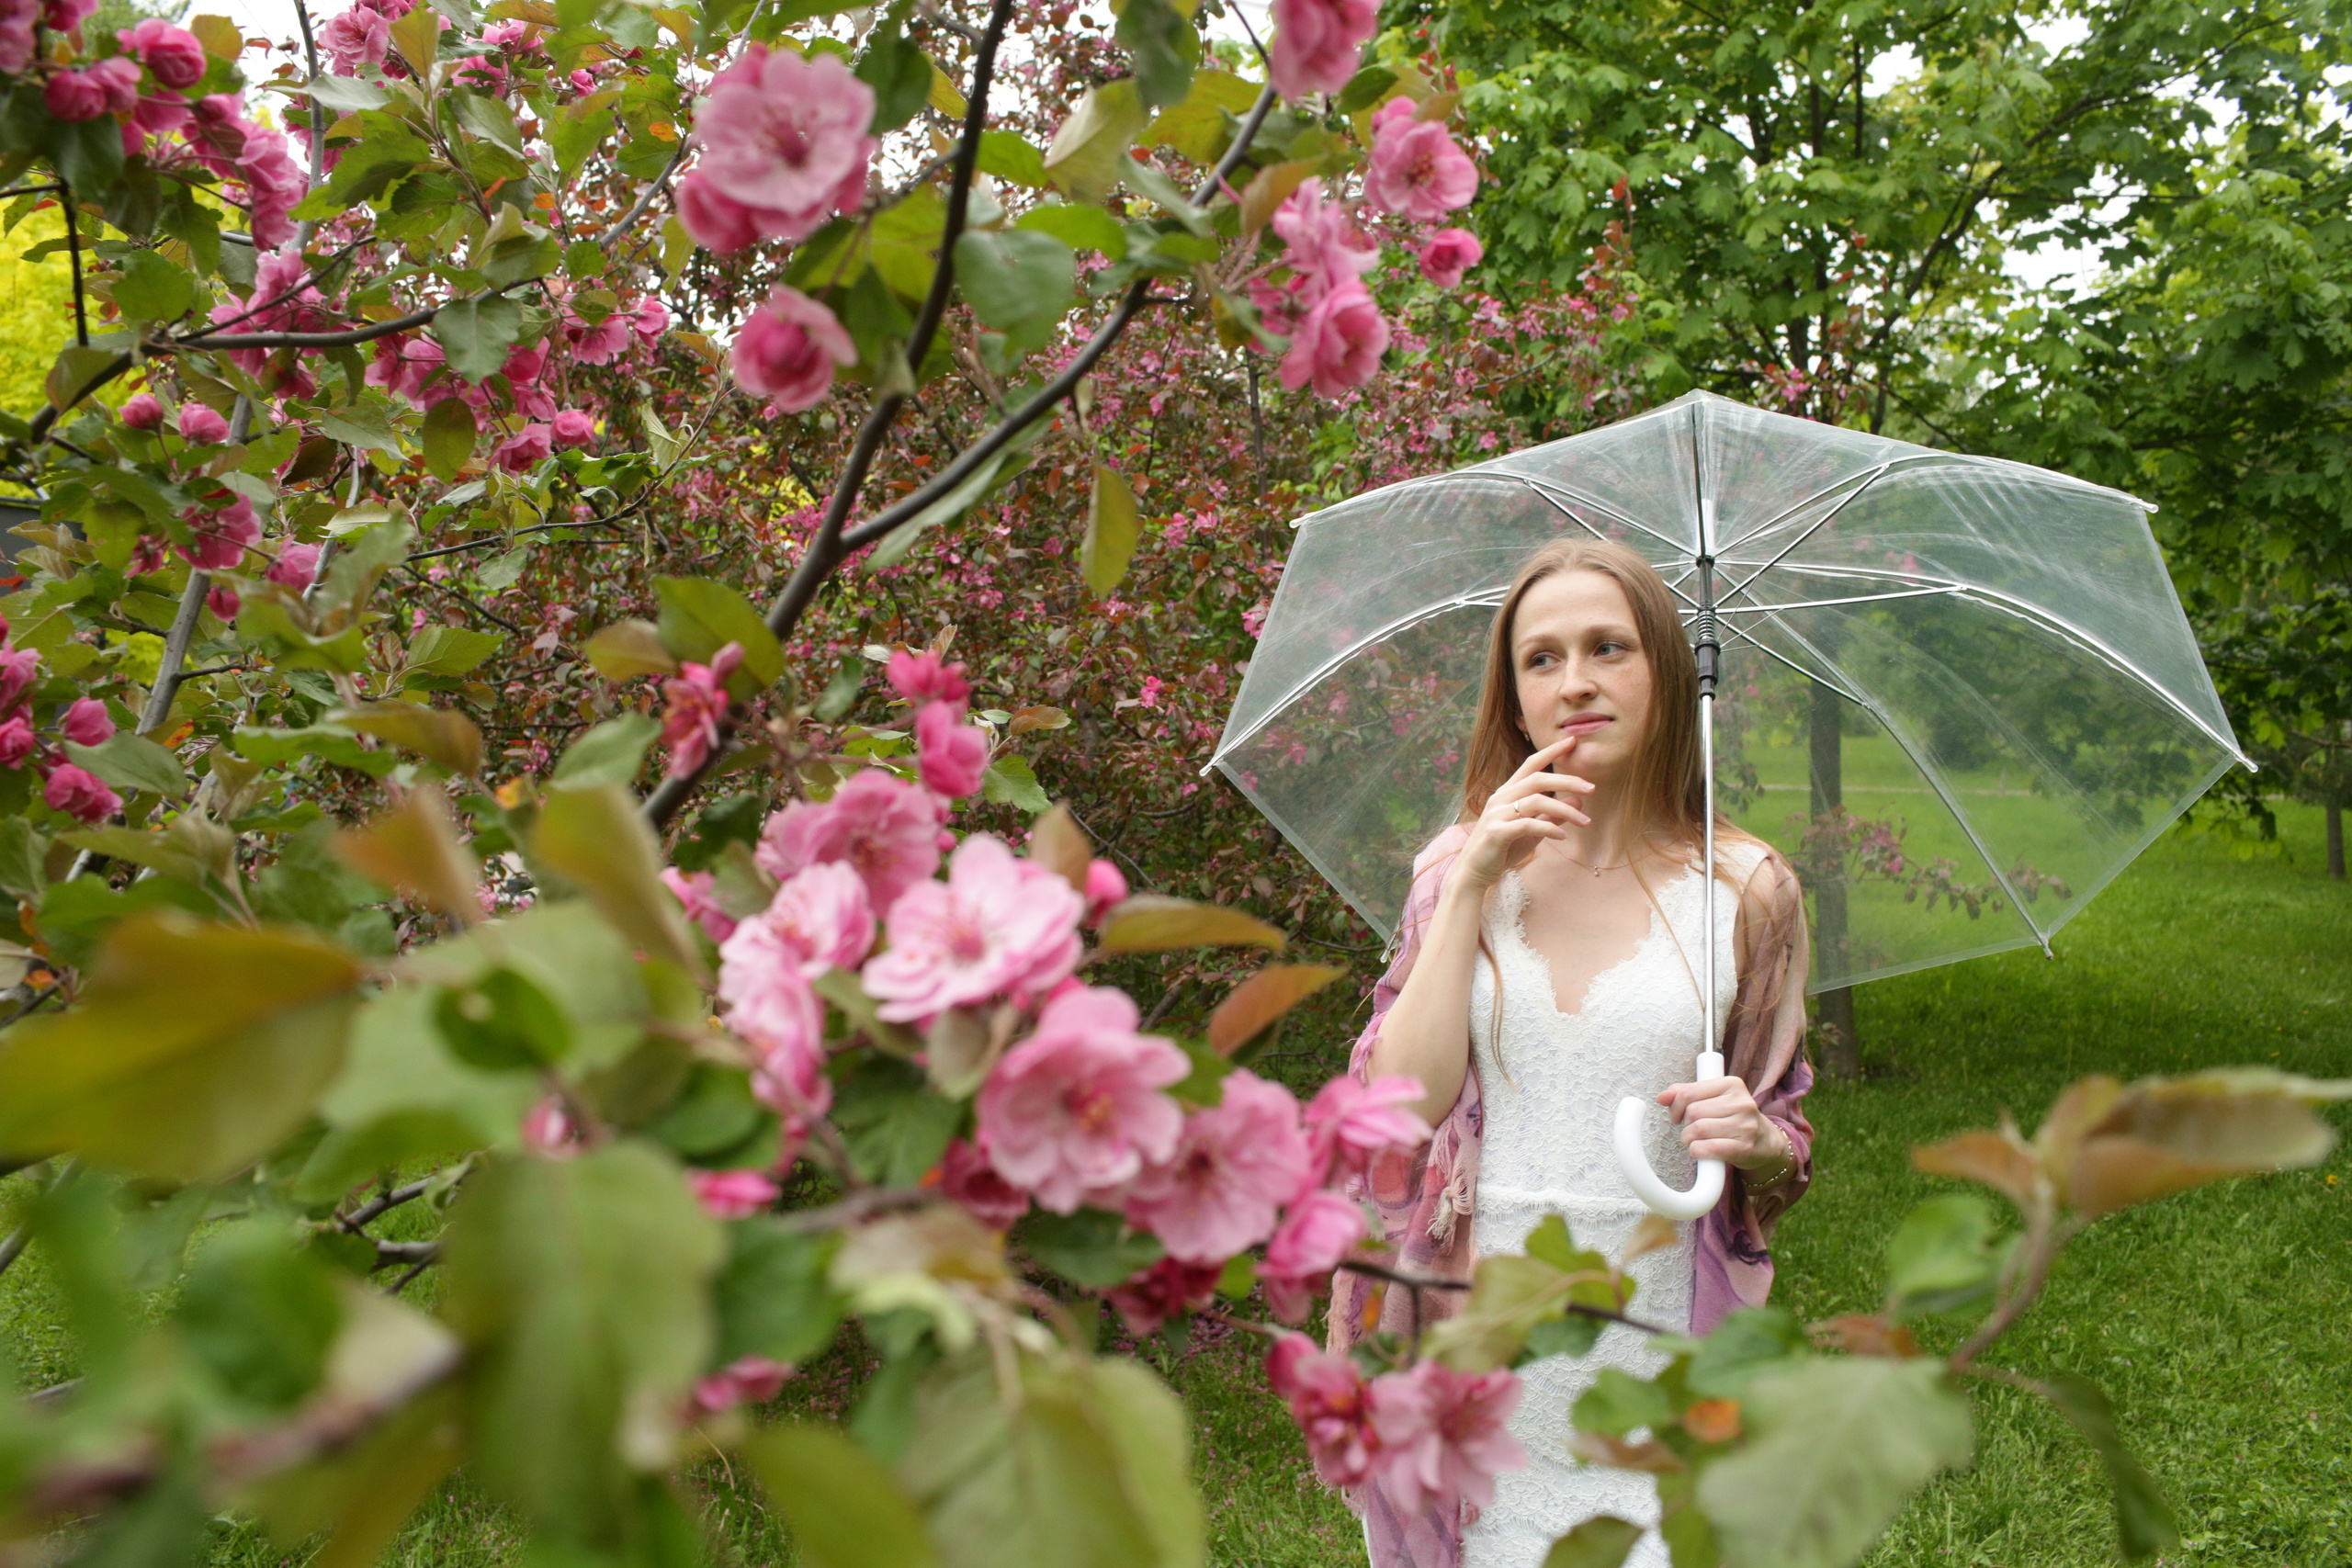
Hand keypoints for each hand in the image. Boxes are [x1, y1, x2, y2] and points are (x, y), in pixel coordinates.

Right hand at [1456, 737, 1595, 890]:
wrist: (1474, 872)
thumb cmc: (1503, 850)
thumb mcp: (1533, 831)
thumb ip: (1553, 815)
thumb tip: (1579, 801)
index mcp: (1507, 793)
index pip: (1530, 765)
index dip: (1551, 751)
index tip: (1572, 741)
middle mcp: (1501, 798)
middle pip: (1538, 779)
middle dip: (1567, 781)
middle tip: (1592, 788)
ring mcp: (1497, 814)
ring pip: (1536, 801)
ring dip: (1565, 810)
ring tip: (1585, 822)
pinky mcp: (1496, 832)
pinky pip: (1528, 825)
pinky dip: (1548, 829)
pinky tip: (1562, 837)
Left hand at [1657, 1075, 1789, 1170]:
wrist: (1765, 1142)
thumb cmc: (1733, 1118)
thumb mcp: (1713, 1098)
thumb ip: (1686, 1093)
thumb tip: (1663, 1097)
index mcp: (1732, 1084)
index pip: (1688, 1092)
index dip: (1676, 1106)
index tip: (1678, 1114)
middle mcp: (1742, 1102)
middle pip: (1693, 1112)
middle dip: (1685, 1124)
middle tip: (1692, 1129)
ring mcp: (1745, 1125)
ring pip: (1698, 1130)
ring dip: (1689, 1139)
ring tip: (1697, 1140)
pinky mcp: (1744, 1147)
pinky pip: (1706, 1148)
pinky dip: (1697, 1151)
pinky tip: (1702, 1150)